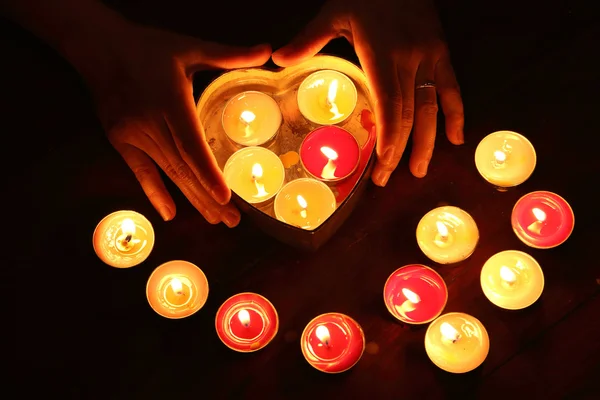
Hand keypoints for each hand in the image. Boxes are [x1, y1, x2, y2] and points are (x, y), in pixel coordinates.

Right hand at [68, 19, 270, 225]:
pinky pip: (140, 171)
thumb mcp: (190, 47)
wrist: (98, 46)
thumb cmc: (150, 47)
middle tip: (233, 222)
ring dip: (191, 198)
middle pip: (183, 167)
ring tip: (215, 220)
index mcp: (170, 101)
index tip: (225, 198)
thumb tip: (268, 52)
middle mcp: (150, 123)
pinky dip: (155, 193)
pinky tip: (170, 214)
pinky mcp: (120, 140)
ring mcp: (132, 135)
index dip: (207, 173)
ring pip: (167, 173)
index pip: (191, 145)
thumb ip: (229, 54)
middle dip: (208, 197)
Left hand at [272, 0, 463, 185]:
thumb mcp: (333, 12)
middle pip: (408, 114)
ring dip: (427, 142)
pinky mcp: (442, 53)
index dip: (388, 137)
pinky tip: (454, 139)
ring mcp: (430, 57)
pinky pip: (452, 88)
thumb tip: (278, 59)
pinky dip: (455, 114)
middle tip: (388, 178)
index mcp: (381, 52)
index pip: (389, 104)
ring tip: (419, 171)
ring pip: (432, 107)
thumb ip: (309, 39)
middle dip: (399, 150)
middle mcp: (410, 59)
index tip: (382, 164)